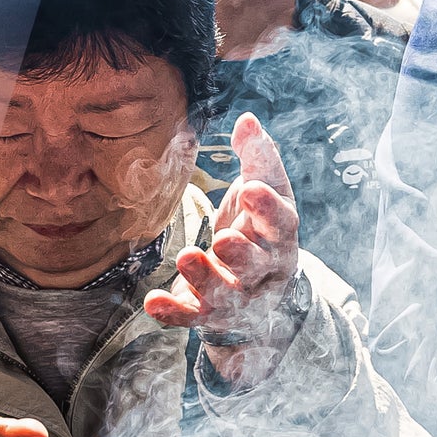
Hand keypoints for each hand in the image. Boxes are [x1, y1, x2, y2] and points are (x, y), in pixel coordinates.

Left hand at [145, 112, 301, 386]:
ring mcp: (239, 298)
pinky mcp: (210, 316)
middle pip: (257, 265)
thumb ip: (258, 159)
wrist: (258, 292)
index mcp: (279, 237)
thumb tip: (246, 119)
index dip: (268, 209)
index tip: (250, 190)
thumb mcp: (264, 195)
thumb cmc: (258, 231)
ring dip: (207, 279)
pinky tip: (153, 302)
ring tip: (186, 258)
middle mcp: (264, 271)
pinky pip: (194, 318)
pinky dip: (174, 313)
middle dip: (241, 253)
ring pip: (227, 295)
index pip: (282, 224)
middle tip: (222, 238)